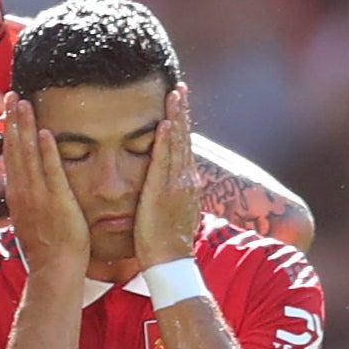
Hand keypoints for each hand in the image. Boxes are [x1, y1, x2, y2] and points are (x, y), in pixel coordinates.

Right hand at [2, 91, 88, 269]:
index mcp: (16, 195)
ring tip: (23, 102)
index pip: (10, 156)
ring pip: (27, 155)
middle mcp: (22, 192)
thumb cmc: (47, 249)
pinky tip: (44, 131)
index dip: (9, 132)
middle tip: (11, 94)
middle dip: (12, 120)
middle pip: (14, 149)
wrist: (54, 270)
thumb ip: (29, 200)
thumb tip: (29, 188)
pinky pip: (50, 171)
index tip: (9, 111)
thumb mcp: (31, 220)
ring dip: (25, 127)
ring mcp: (37, 196)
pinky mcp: (55, 201)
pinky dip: (46, 151)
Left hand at [133, 86, 201, 267]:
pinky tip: (163, 123)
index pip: (183, 147)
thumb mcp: (170, 212)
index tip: (179, 103)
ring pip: (177, 144)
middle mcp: (185, 179)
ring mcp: (176, 185)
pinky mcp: (163, 193)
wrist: (169, 262)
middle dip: (182, 112)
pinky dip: (165, 142)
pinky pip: (163, 163)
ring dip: (176, 117)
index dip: (182, 124)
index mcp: (185, 183)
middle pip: (184, 138)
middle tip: (179, 86)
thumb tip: (166, 187)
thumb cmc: (164, 242)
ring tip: (175, 93)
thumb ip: (168, 195)